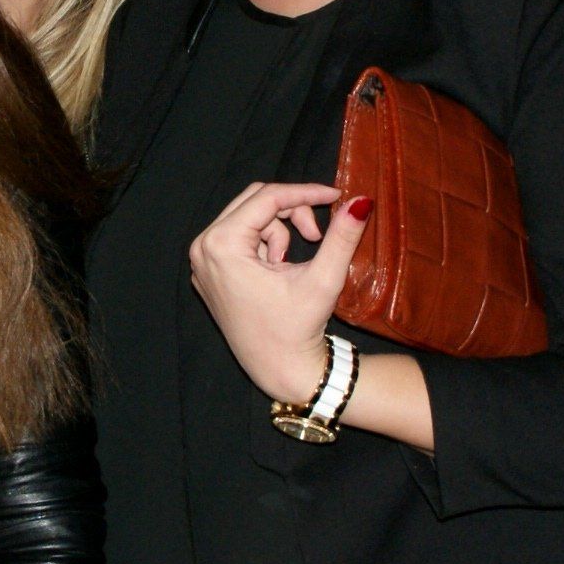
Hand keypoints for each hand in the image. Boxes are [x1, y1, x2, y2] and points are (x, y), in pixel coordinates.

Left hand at [187, 183, 374, 405]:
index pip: (267, 198)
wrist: (281, 370)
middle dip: (292, 213)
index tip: (336, 195)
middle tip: (317, 236)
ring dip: (279, 232)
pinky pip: (241, 238)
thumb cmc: (298, 329)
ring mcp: (202, 261)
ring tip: (292, 266)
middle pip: (255, 202)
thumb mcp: (324, 279)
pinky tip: (277, 273)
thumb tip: (361, 202)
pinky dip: (265, 246)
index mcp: (221, 246)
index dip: (305, 193)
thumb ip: (341, 237)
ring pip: (250, 218)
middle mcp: (203, 249)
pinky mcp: (209, 272)